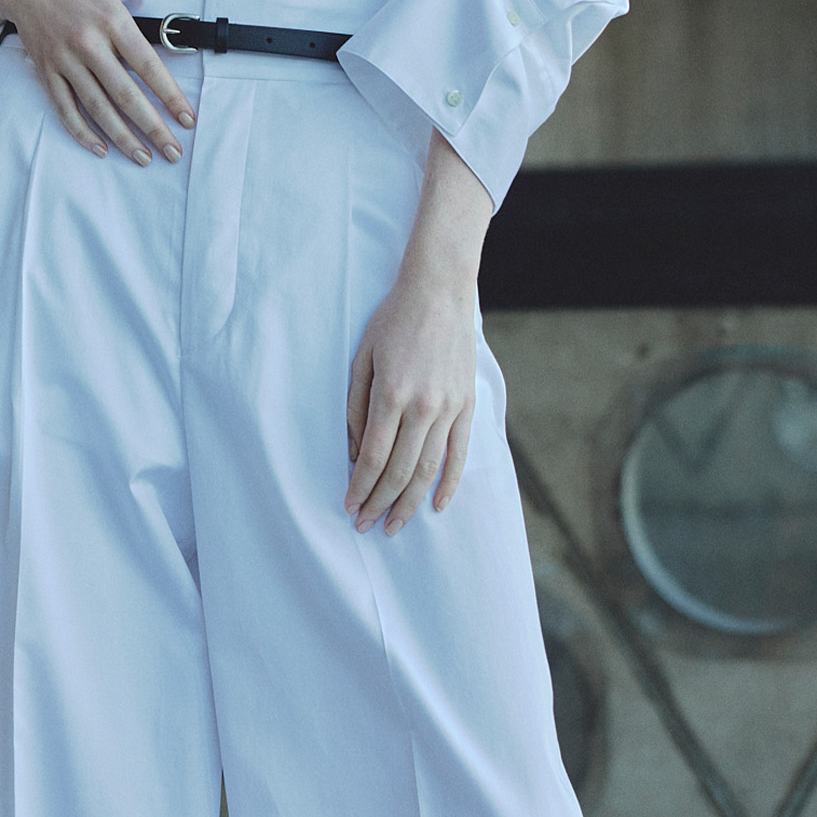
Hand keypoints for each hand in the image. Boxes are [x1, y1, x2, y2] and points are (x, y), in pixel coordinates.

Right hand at [0, 0, 195, 163]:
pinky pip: (65, 107)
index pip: (148, 65)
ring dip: (123, 137)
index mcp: (112, 19)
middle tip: (173, 152)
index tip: (187, 118)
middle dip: (152, 127)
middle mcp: (89, 44)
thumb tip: (166, 1)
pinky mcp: (47, 70)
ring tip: (144, 158)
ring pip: (98, 108)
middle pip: (126, 95)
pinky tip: (100, 149)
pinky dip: (81, 131)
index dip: (170, 95)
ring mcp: (66, 60)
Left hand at [343, 132, 489, 532]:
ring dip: (410, 502)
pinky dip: (448, 482)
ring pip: (429, 469)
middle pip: (399, 470)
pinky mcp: (467, 404)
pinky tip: (437, 504)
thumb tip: (352, 451)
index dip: (360, 487)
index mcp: (391, 393)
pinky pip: (459, 453)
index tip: (349, 506)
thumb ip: (355, 405)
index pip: (372, 456)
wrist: (438, 290)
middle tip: (366, 526)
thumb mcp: (362, 357)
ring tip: (395, 525)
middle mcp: (422, 406)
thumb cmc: (393, 320)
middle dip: (380, 503)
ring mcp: (449, 407)